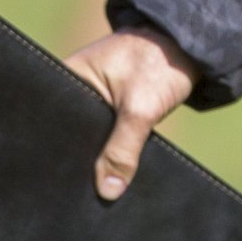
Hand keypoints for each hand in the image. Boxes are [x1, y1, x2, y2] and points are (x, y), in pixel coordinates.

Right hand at [63, 26, 198, 201]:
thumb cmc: (161, 64)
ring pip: (87, 137)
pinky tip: (114, 174)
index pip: (49, 120)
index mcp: (68, 75)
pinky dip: (110, 150)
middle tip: (79, 193)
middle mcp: (73, 87)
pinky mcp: (109, 108)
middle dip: (76, 159)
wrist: (192, 47)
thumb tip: (107, 192)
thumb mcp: (141, 109)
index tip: (57, 182)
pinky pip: (103, 134)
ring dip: (96, 157)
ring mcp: (91, 98)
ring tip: (97, 190)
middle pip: (67, 132)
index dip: (53, 151)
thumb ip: (123, 149)